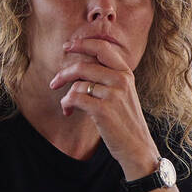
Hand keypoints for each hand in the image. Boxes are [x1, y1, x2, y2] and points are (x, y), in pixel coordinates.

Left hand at [49, 36, 157, 173]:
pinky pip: (75, 99)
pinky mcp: (104, 110)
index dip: (82, 43)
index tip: (67, 46)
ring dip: (66, 96)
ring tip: (67, 106)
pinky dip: (67, 104)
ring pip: (78, 85)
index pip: (102, 47)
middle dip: (64, 74)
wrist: (137, 147)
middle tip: (54, 83)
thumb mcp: (123, 93)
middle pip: (83, 66)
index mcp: (126, 73)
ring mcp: (114, 94)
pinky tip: (68, 111)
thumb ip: (107, 76)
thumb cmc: (125, 120)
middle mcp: (121, 80)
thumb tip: (79, 66)